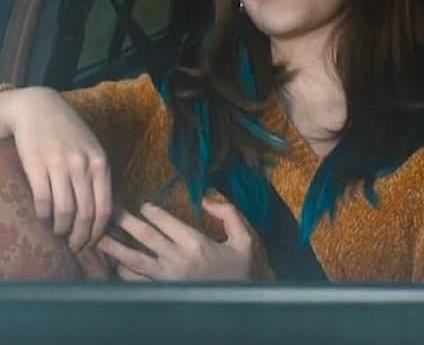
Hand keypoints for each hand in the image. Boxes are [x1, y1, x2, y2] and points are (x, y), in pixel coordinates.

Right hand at [0, 87, 110, 251]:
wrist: (39, 109)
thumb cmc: (68, 131)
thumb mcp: (92, 149)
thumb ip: (97, 174)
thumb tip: (101, 209)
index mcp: (101, 164)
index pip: (105, 207)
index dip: (98, 230)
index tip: (93, 242)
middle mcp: (83, 166)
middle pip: (86, 213)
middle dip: (81, 236)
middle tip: (75, 247)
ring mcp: (60, 166)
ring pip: (65, 211)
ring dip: (62, 229)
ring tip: (59, 234)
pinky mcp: (37, 167)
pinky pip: (43, 201)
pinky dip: (44, 217)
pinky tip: (44, 220)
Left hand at [96, 200, 252, 281]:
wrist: (234, 304)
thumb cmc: (239, 270)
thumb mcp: (244, 240)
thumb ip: (229, 215)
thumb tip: (206, 200)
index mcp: (197, 244)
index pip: (167, 222)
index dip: (152, 211)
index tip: (143, 206)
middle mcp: (178, 259)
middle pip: (146, 237)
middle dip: (126, 222)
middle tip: (111, 210)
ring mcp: (166, 277)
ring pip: (134, 259)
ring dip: (115, 247)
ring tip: (99, 237)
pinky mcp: (161, 290)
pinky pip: (135, 281)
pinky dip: (122, 272)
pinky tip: (114, 263)